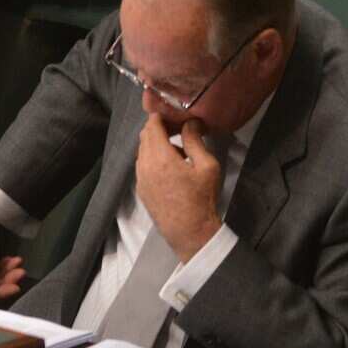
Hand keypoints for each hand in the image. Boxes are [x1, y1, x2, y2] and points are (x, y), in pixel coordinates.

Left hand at [135, 116, 223, 262]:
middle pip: (145, 136)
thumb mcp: (207, 166)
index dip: (162, 115)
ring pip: (143, 151)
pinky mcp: (141, 190)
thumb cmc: (202, 199)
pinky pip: (143, 165)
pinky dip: (153, 159)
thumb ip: (195, 140)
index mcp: (160, 157)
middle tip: (179, 129)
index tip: (175, 115)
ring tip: (179, 151)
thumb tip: (190, 122)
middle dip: (159, 128)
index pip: (152, 125)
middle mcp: (144, 165)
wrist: (190, 233)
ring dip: (156, 144)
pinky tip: (171, 168)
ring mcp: (140, 179)